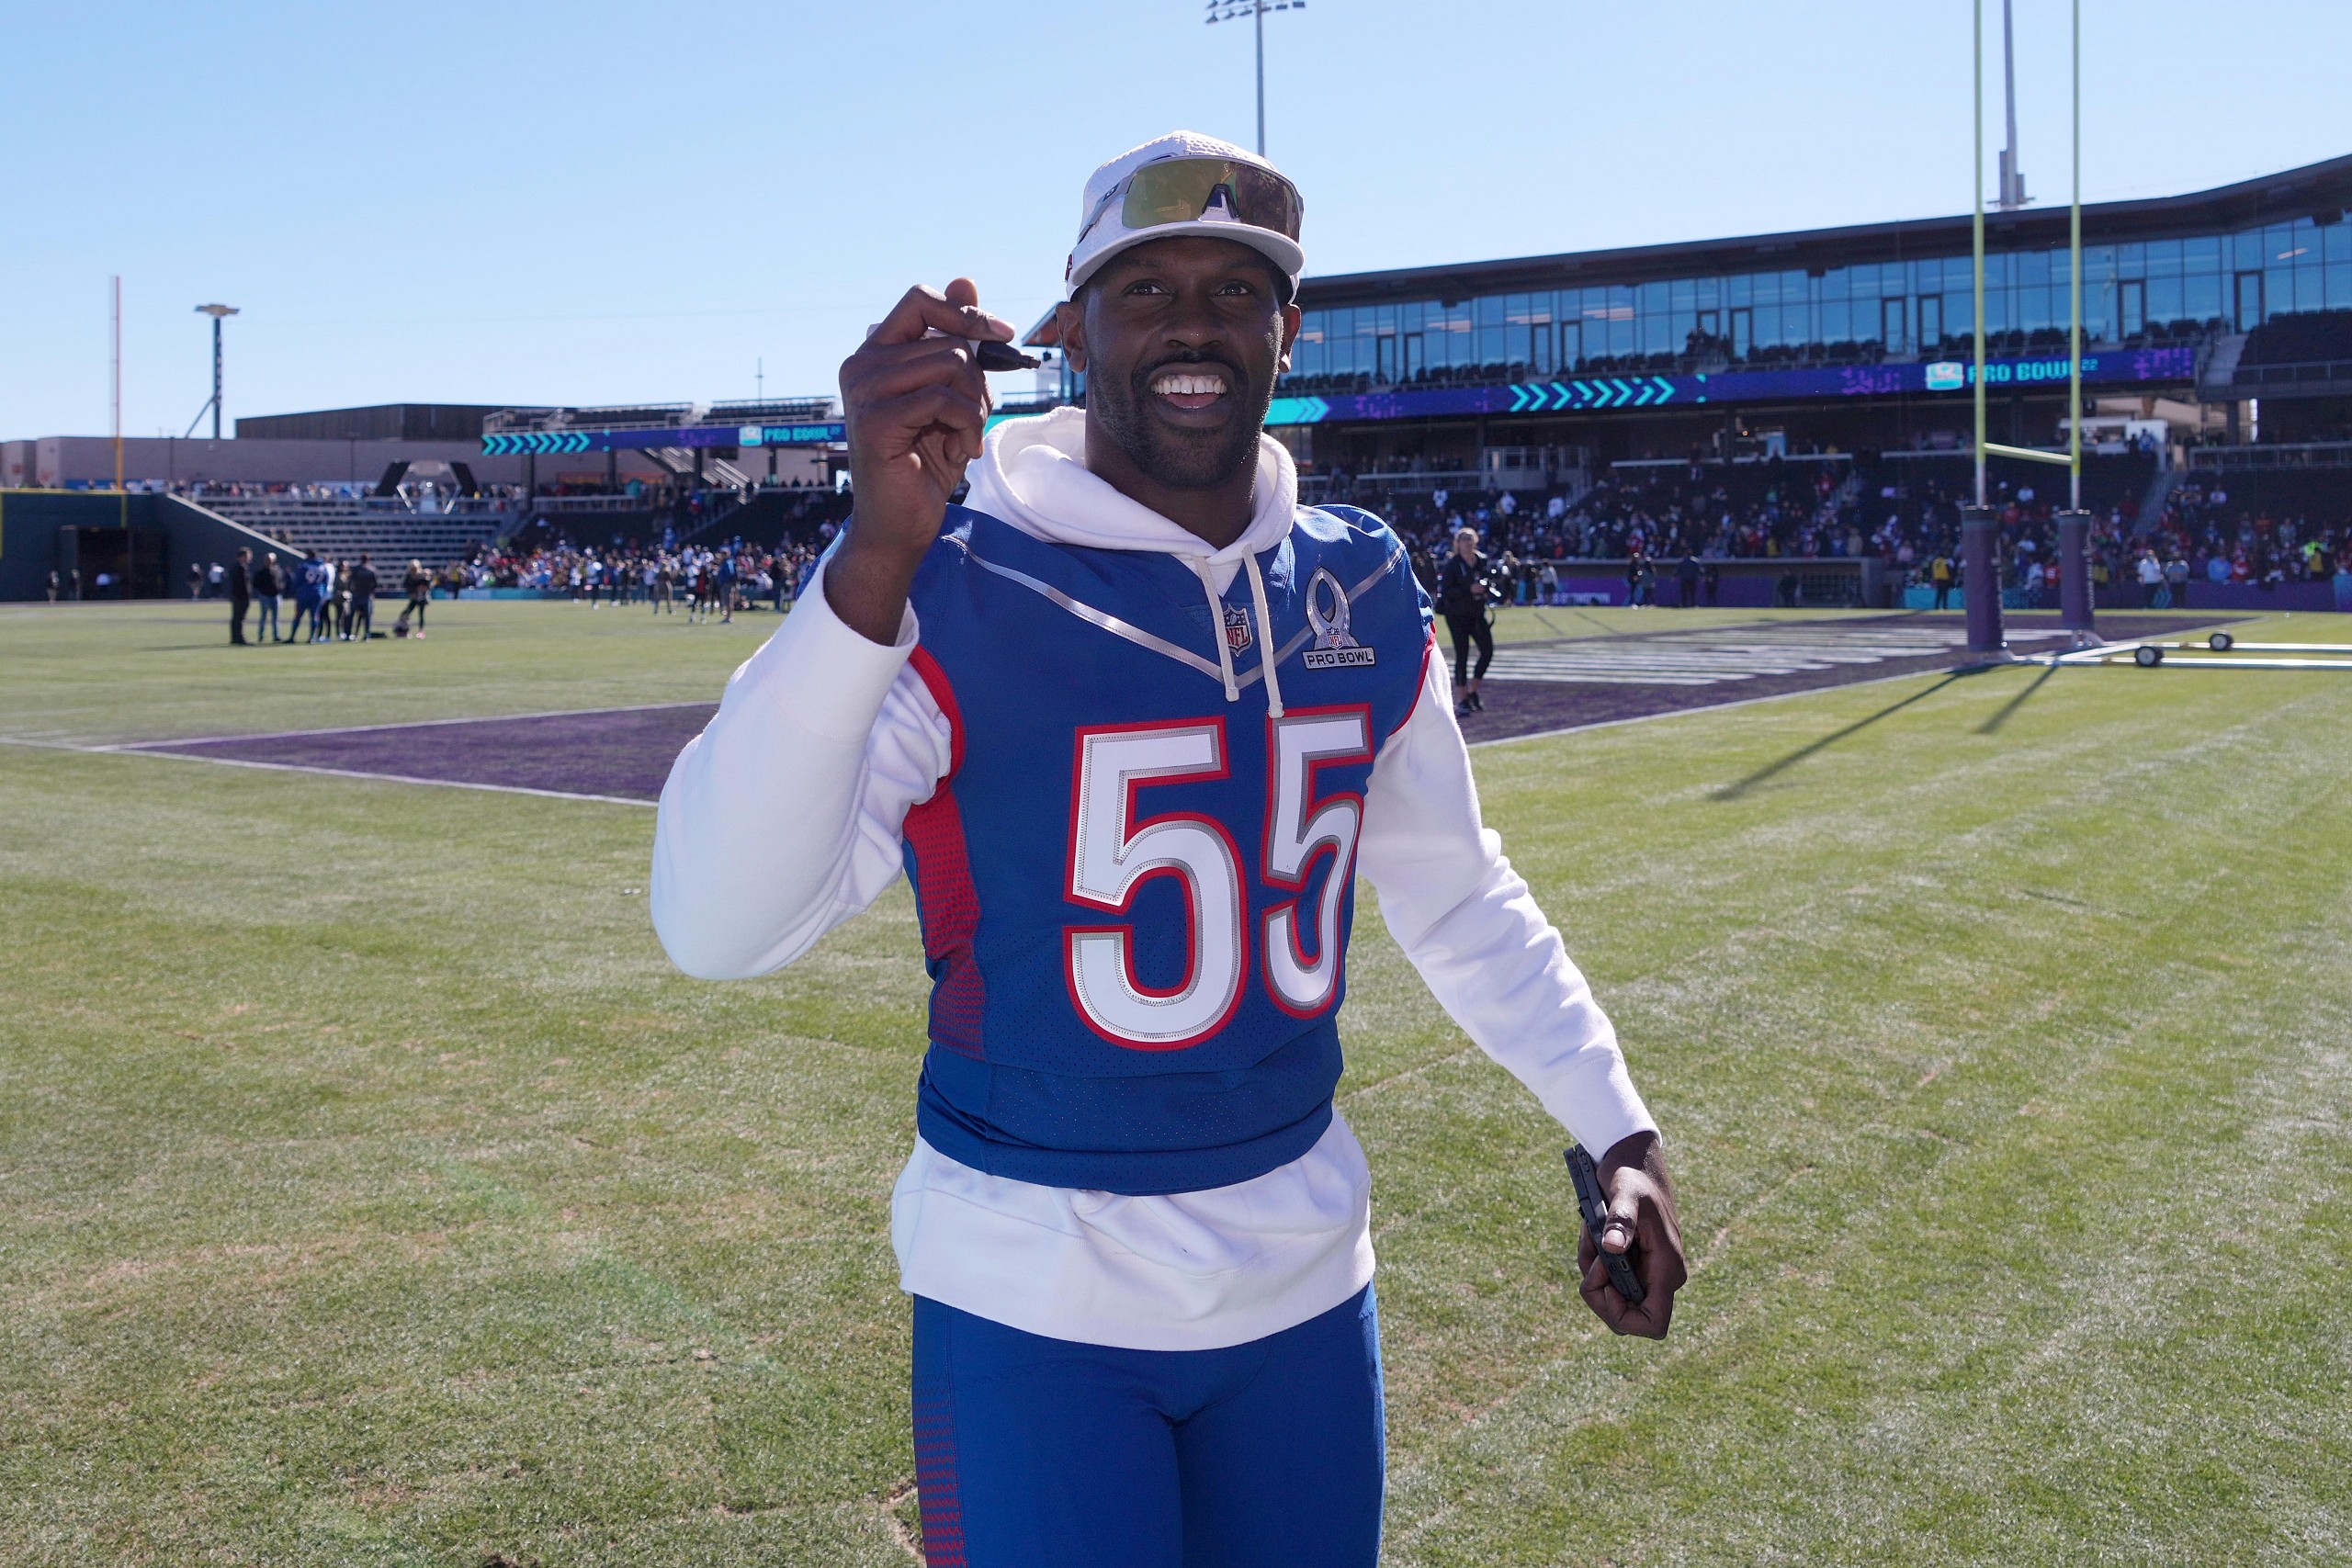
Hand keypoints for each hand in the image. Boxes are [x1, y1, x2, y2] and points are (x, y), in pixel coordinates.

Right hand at [827, 279, 1016, 644]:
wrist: (902, 523)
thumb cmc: (928, 460)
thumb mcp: (953, 394)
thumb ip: (956, 341)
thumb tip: (965, 280)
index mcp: (876, 352)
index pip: (921, 299)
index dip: (967, 311)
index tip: (1004, 333)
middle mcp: (862, 364)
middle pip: (949, 339)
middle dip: (979, 381)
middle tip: (975, 419)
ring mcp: (863, 390)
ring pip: (951, 365)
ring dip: (975, 405)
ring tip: (966, 435)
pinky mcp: (875, 419)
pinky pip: (943, 399)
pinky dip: (966, 424)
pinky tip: (961, 449)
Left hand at [1576, 1130, 1687, 1337]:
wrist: (1635, 1161)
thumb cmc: (1634, 1176)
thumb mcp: (1625, 1192)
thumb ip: (1621, 1220)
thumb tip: (1612, 1248)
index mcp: (1667, 1270)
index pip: (1653, 1325)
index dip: (1624, 1318)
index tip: (1605, 1285)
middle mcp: (1661, 1278)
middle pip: (1623, 1316)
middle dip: (1597, 1288)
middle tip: (1591, 1250)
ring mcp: (1649, 1273)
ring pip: (1610, 1296)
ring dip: (1591, 1268)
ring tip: (1591, 1231)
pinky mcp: (1635, 1265)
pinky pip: (1607, 1279)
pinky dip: (1592, 1260)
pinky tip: (1593, 1232)